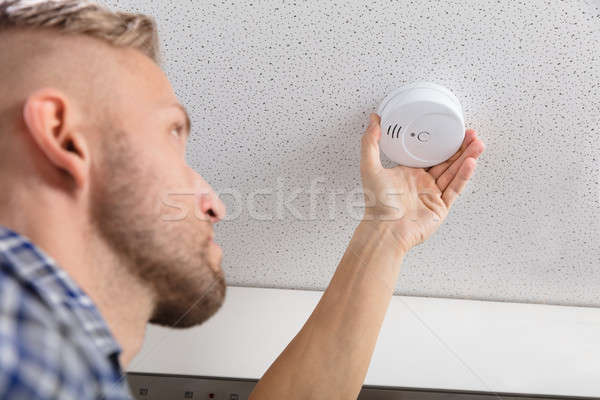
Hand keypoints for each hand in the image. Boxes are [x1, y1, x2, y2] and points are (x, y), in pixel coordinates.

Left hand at [359, 113, 484, 252]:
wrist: (384, 229)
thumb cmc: (376, 203)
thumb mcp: (369, 166)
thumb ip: (370, 143)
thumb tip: (373, 120)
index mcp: (408, 173)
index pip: (429, 153)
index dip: (441, 141)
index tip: (450, 128)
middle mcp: (422, 183)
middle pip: (446, 161)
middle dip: (460, 147)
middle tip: (471, 133)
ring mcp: (432, 195)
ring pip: (454, 172)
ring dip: (466, 158)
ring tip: (478, 143)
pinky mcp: (440, 207)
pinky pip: (455, 189)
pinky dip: (463, 176)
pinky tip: (471, 163)